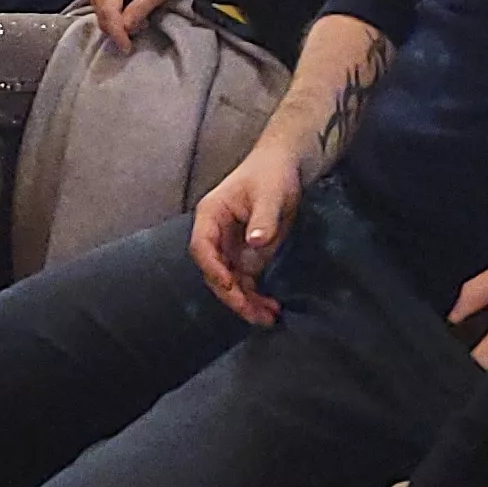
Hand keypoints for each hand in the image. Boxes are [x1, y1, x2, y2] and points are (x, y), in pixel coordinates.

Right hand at [90, 0, 177, 47]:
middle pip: (103, 18)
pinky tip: (131, 14)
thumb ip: (140, 9)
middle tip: (144, 25)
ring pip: (101, 19)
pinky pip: (102, 16)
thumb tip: (125, 28)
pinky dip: (116, 21)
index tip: (127, 47)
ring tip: (140, 17)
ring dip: (119, 26)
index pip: (109, 11)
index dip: (117, 33)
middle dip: (121, 30)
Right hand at [188, 142, 305, 325]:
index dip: (212, 268)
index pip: (202, 246)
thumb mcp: (271, 193)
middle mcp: (215, 235)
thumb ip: (263, 217)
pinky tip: (271, 309)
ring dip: (246, 303)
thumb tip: (255, 242)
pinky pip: (245, 282)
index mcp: (211, 215)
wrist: (285, 167)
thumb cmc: (273, 173)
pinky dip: (256, 297)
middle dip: (233, 296)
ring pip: (230, 283)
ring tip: (268, 319)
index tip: (229, 285)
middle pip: (215, 272)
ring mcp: (229, 248)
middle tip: (255, 314)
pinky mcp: (245, 256)